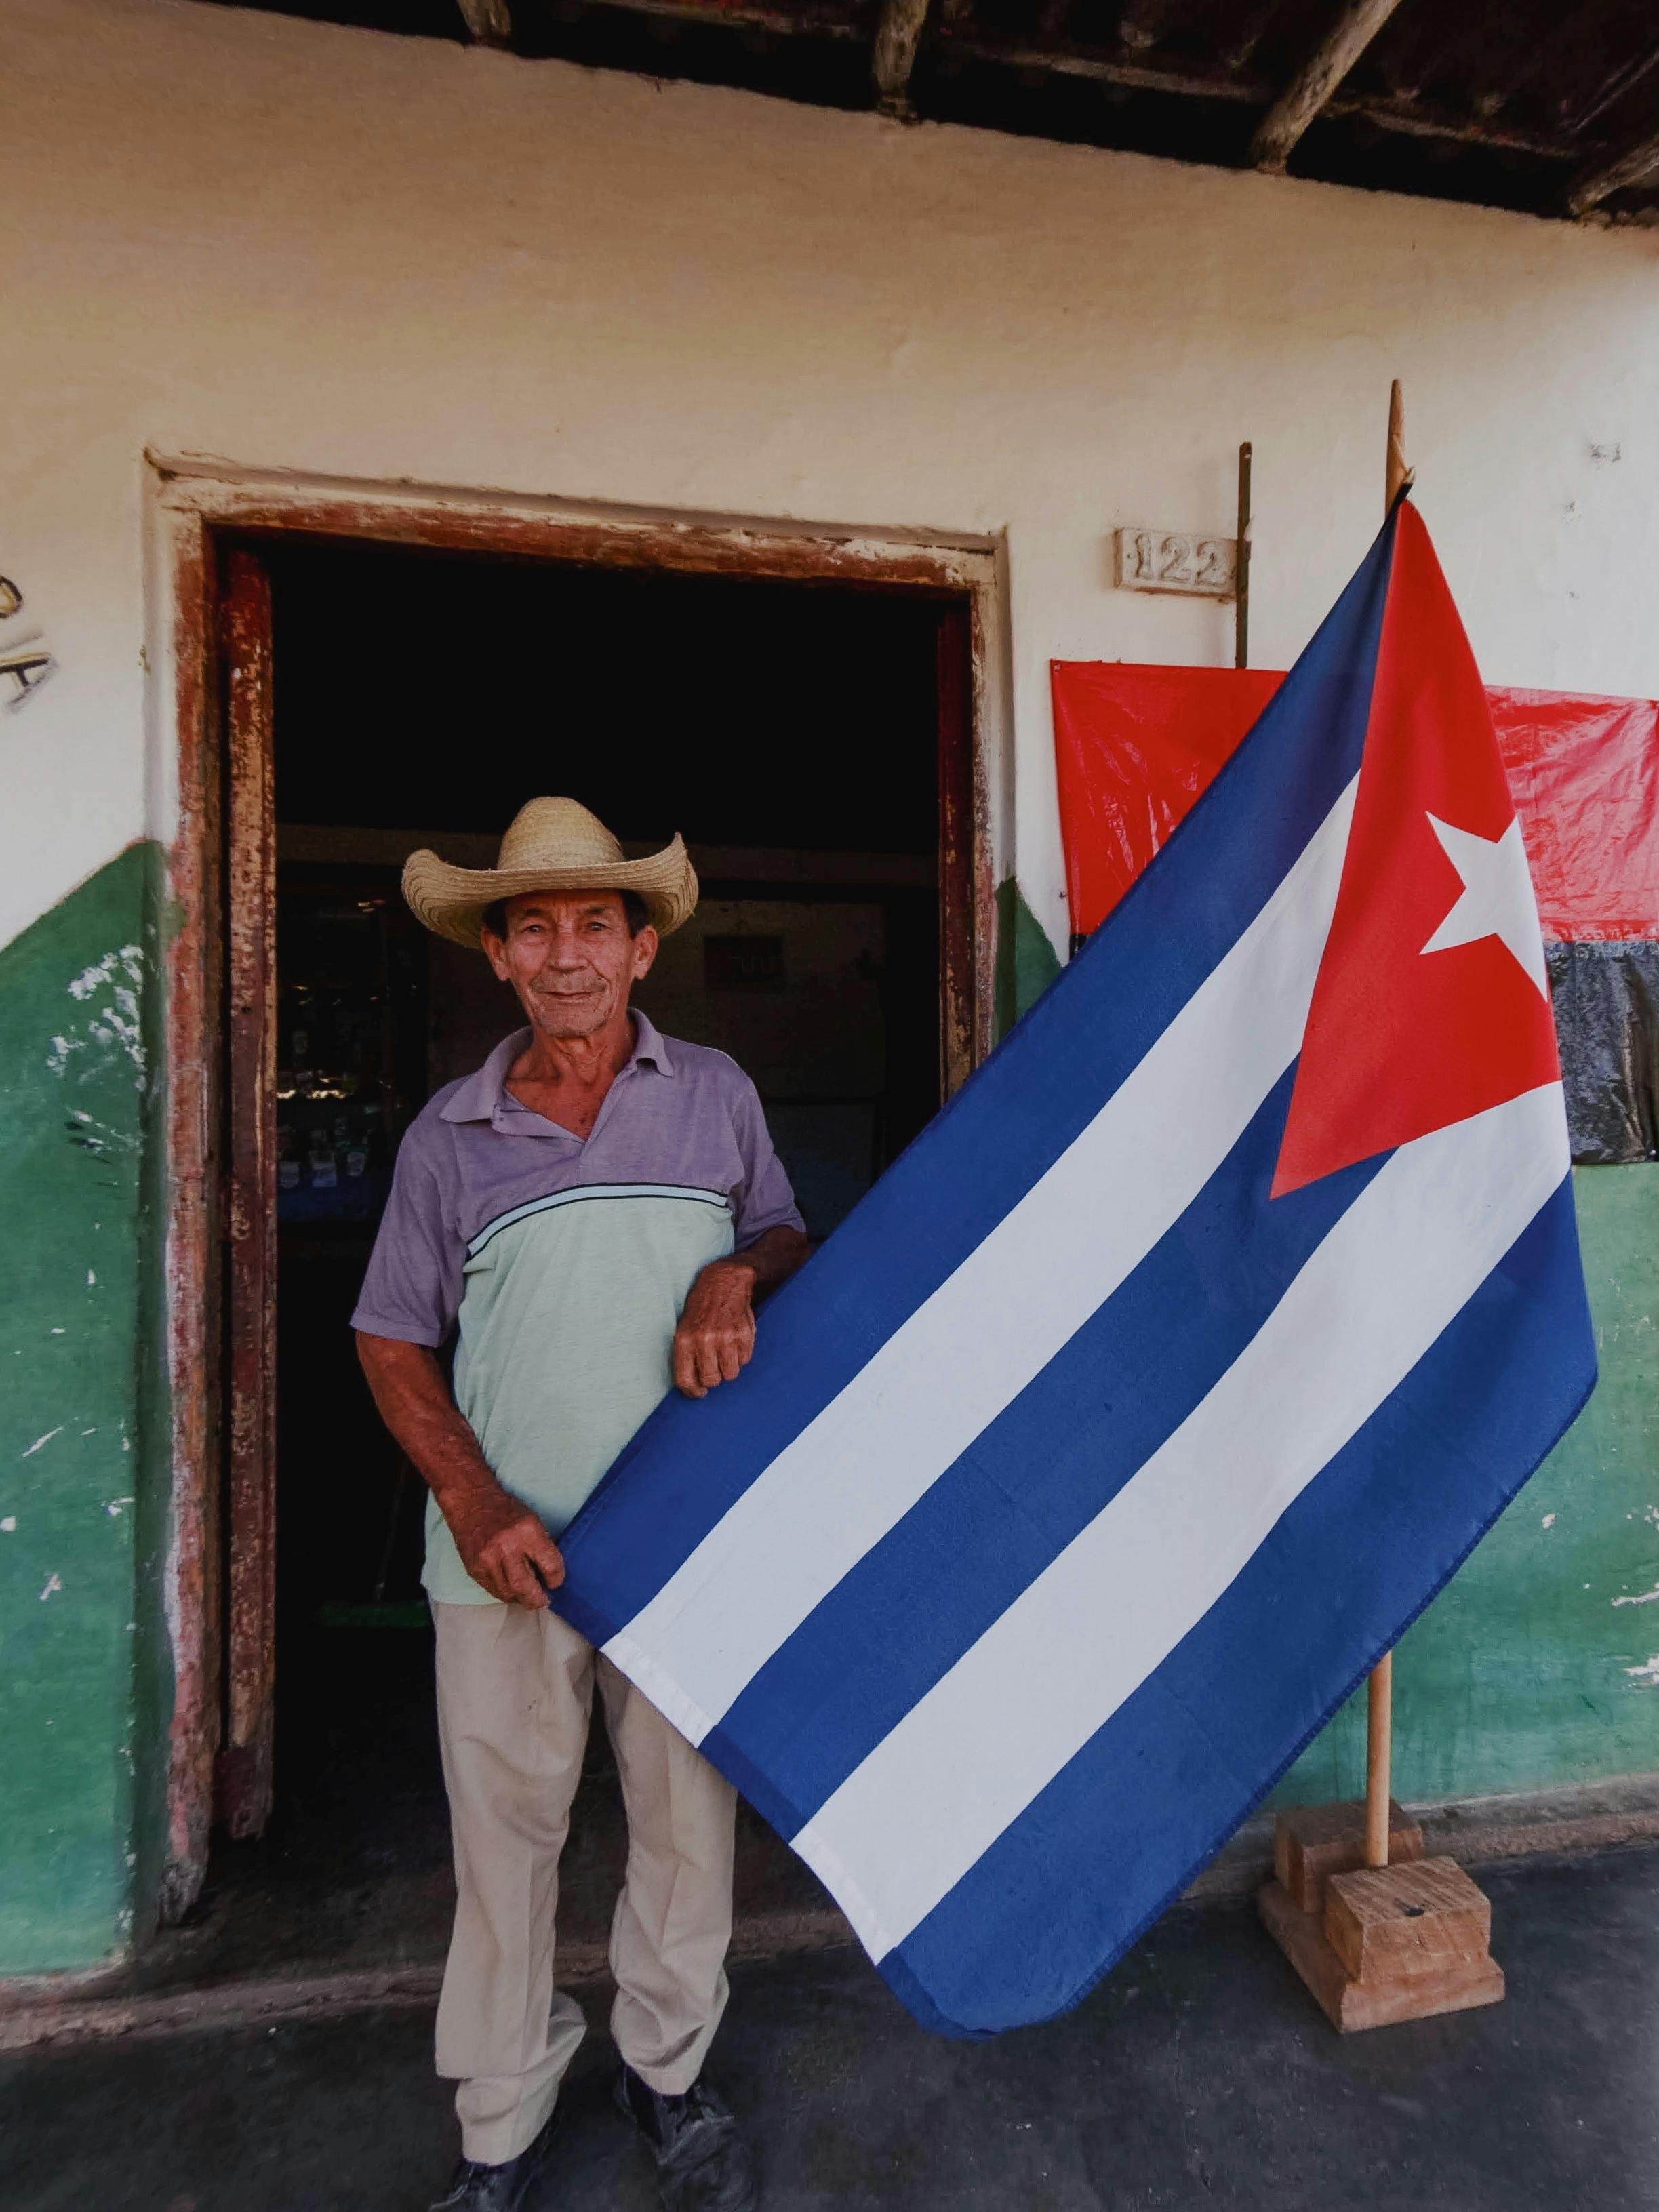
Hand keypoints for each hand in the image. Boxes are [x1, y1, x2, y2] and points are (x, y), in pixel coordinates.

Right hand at [442, 1480, 565, 1608]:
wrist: (470, 1501)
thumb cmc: (505, 1509)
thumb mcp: (533, 1521)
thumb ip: (542, 1547)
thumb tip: (550, 1575)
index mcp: (528, 1531)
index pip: (551, 1566)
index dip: (557, 1578)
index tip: (555, 1582)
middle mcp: (506, 1546)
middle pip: (526, 1587)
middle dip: (537, 1600)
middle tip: (543, 1601)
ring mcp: (487, 1559)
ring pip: (508, 1593)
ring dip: (520, 1598)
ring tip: (527, 1595)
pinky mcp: (474, 1568)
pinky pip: (493, 1590)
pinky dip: (505, 1593)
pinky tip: (511, 1588)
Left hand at [673, 1257, 758, 1397]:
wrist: (723, 1281)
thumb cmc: (701, 1309)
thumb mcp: (684, 1329)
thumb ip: (686, 1356)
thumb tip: (694, 1386)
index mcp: (684, 1340)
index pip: (685, 1380)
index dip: (693, 1392)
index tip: (699, 1392)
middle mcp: (704, 1340)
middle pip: (712, 1380)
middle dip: (714, 1376)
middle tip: (715, 1364)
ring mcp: (725, 1337)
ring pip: (730, 1374)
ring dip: (729, 1366)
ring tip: (725, 1350)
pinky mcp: (743, 1334)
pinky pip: (745, 1360)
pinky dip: (741, 1354)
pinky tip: (735, 1340)